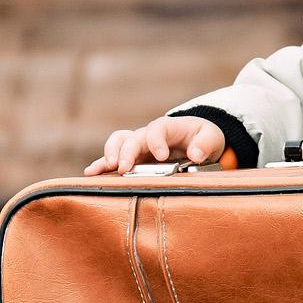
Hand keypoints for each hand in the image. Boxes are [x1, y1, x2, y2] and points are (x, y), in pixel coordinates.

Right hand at [86, 116, 225, 175]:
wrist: (197, 141)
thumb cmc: (203, 138)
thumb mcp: (211, 137)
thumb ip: (205, 143)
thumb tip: (196, 155)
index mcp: (168, 127)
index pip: (158, 129)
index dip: (157, 141)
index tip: (162, 156)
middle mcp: (149, 135)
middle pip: (132, 137)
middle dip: (126, 152)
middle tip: (124, 168)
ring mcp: (138, 146)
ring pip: (117, 144)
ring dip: (108, 155)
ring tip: (102, 170)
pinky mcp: (132, 159)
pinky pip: (113, 159)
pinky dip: (101, 165)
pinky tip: (90, 174)